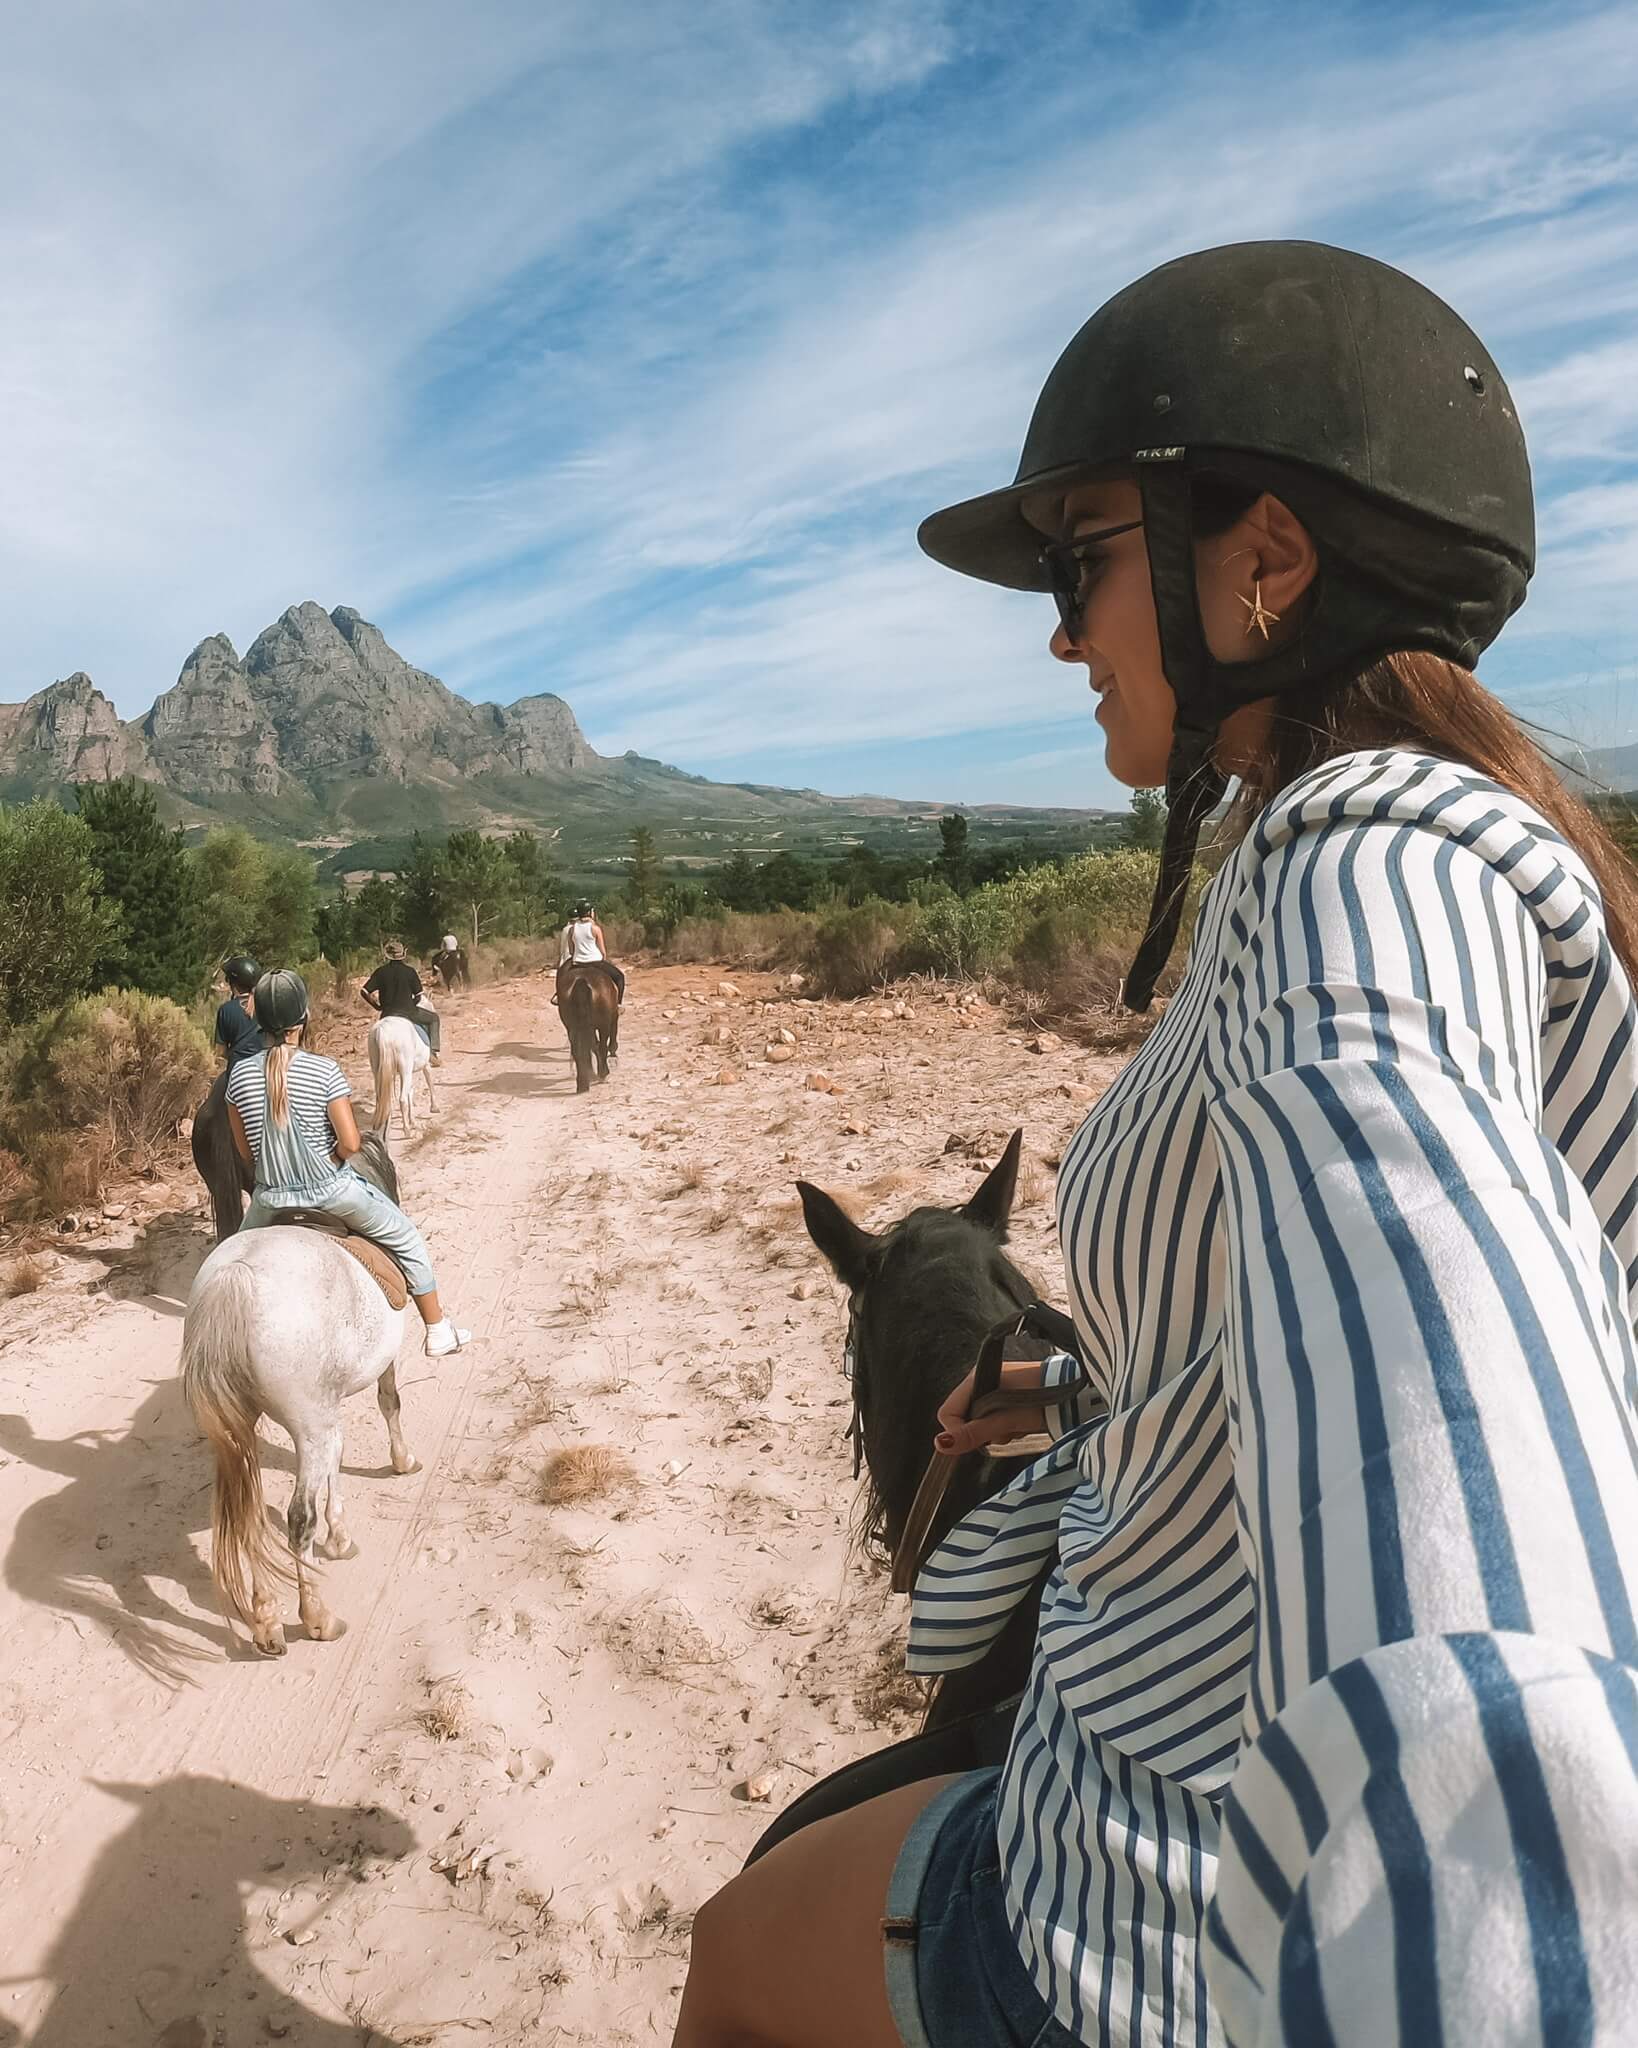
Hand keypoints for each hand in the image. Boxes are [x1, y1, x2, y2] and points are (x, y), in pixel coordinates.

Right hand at [934, 1360, 1054, 1457]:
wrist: (1074, 1392)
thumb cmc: (1041, 1401)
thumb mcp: (1006, 1420)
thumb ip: (974, 1432)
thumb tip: (940, 1445)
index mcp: (976, 1379)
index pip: (948, 1413)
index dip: (958, 1432)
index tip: (979, 1441)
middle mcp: (981, 1381)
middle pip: (964, 1418)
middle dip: (982, 1431)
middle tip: (1005, 1430)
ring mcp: (994, 1388)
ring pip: (980, 1422)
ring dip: (996, 1431)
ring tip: (1018, 1425)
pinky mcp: (1006, 1397)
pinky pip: (994, 1419)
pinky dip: (1006, 1426)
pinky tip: (1022, 1423)